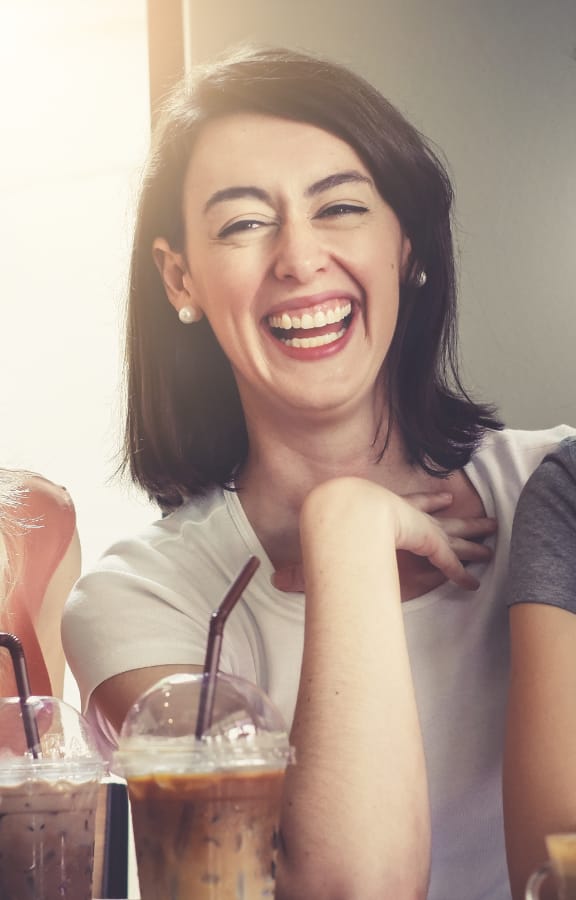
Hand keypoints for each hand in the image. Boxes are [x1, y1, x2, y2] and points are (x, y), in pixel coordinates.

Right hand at [272, 489, 495, 594]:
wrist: (350, 510)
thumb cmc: (333, 522)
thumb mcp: (319, 546)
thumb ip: (304, 566)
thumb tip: (275, 579)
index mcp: (388, 511)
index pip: (412, 504)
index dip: (426, 502)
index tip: (442, 498)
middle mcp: (410, 516)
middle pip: (441, 520)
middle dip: (462, 521)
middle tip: (485, 520)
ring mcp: (421, 528)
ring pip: (454, 537)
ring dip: (472, 542)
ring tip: (492, 543)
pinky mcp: (428, 542)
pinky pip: (449, 560)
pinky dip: (460, 571)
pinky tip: (473, 581)